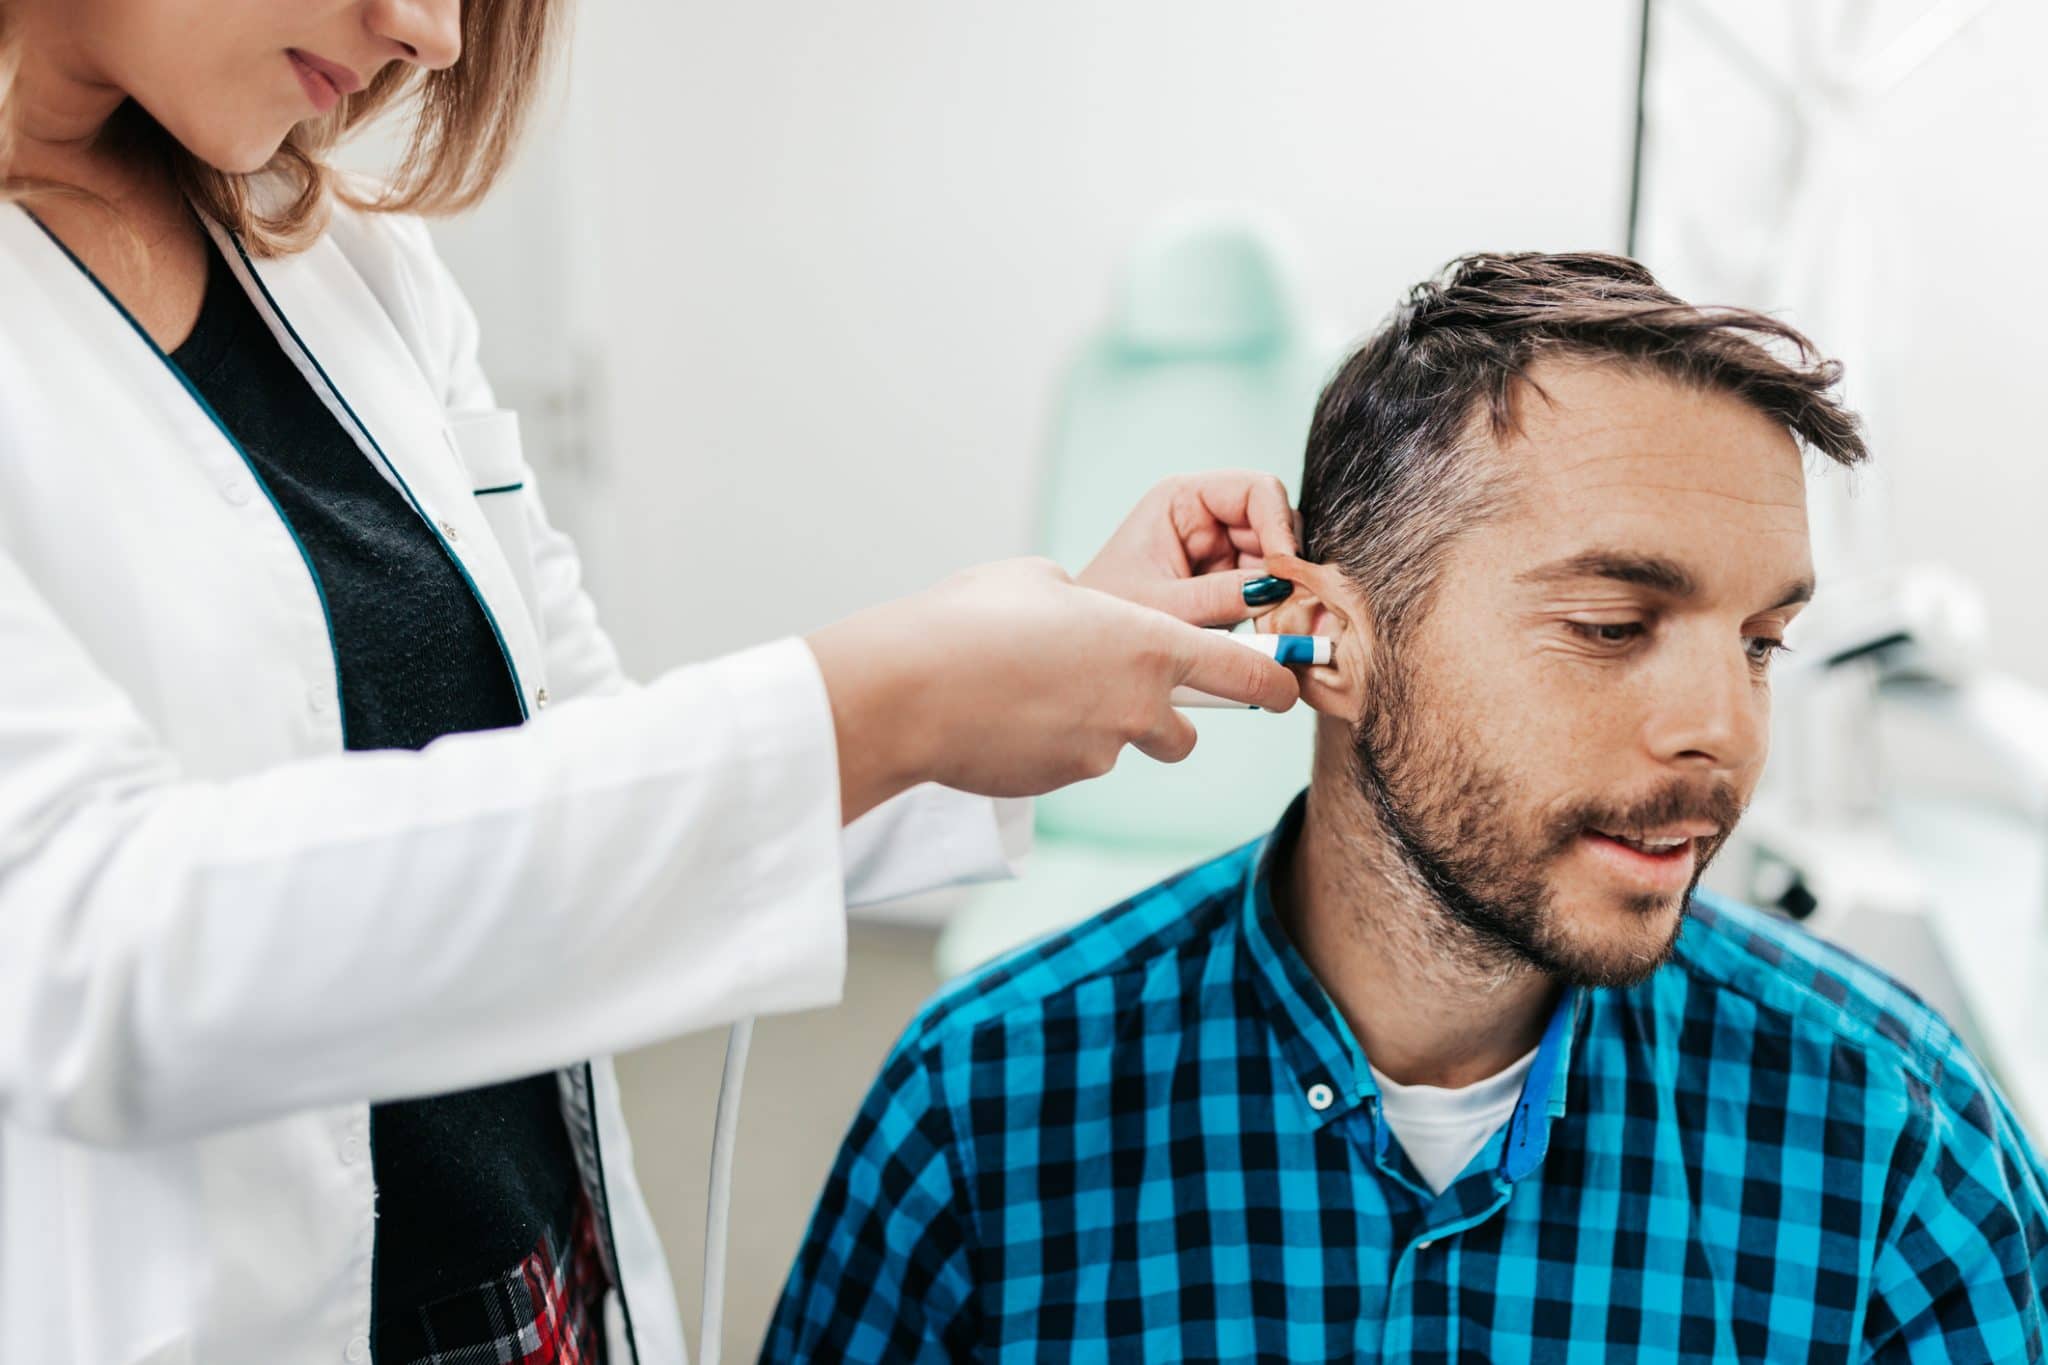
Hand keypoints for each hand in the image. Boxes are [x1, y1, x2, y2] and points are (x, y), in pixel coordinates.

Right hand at [807, 558, 1299, 820]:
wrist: (912, 690)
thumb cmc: (974, 619)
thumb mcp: (1041, 581)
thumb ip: (1085, 601)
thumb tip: (1085, 612)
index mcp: (1151, 644)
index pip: (1246, 673)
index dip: (1276, 682)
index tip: (1288, 688)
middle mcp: (1140, 706)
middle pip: (1184, 731)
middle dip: (1162, 719)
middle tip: (1113, 693)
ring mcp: (1101, 752)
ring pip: (1119, 746)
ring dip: (1096, 729)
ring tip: (1035, 697)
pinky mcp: (1059, 783)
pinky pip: (1070, 762)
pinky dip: (1051, 746)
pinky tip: (1006, 720)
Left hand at [1076, 471, 1301, 625]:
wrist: (1082, 645)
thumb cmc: (1109, 614)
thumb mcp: (1165, 607)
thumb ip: (1221, 597)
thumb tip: (1280, 591)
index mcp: (1182, 499)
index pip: (1255, 490)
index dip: (1279, 525)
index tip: (1287, 570)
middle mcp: (1205, 515)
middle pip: (1273, 524)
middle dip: (1284, 565)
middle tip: (1288, 608)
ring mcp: (1218, 547)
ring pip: (1276, 559)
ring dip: (1279, 592)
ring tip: (1267, 627)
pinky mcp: (1224, 579)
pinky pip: (1265, 588)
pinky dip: (1270, 609)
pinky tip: (1260, 633)